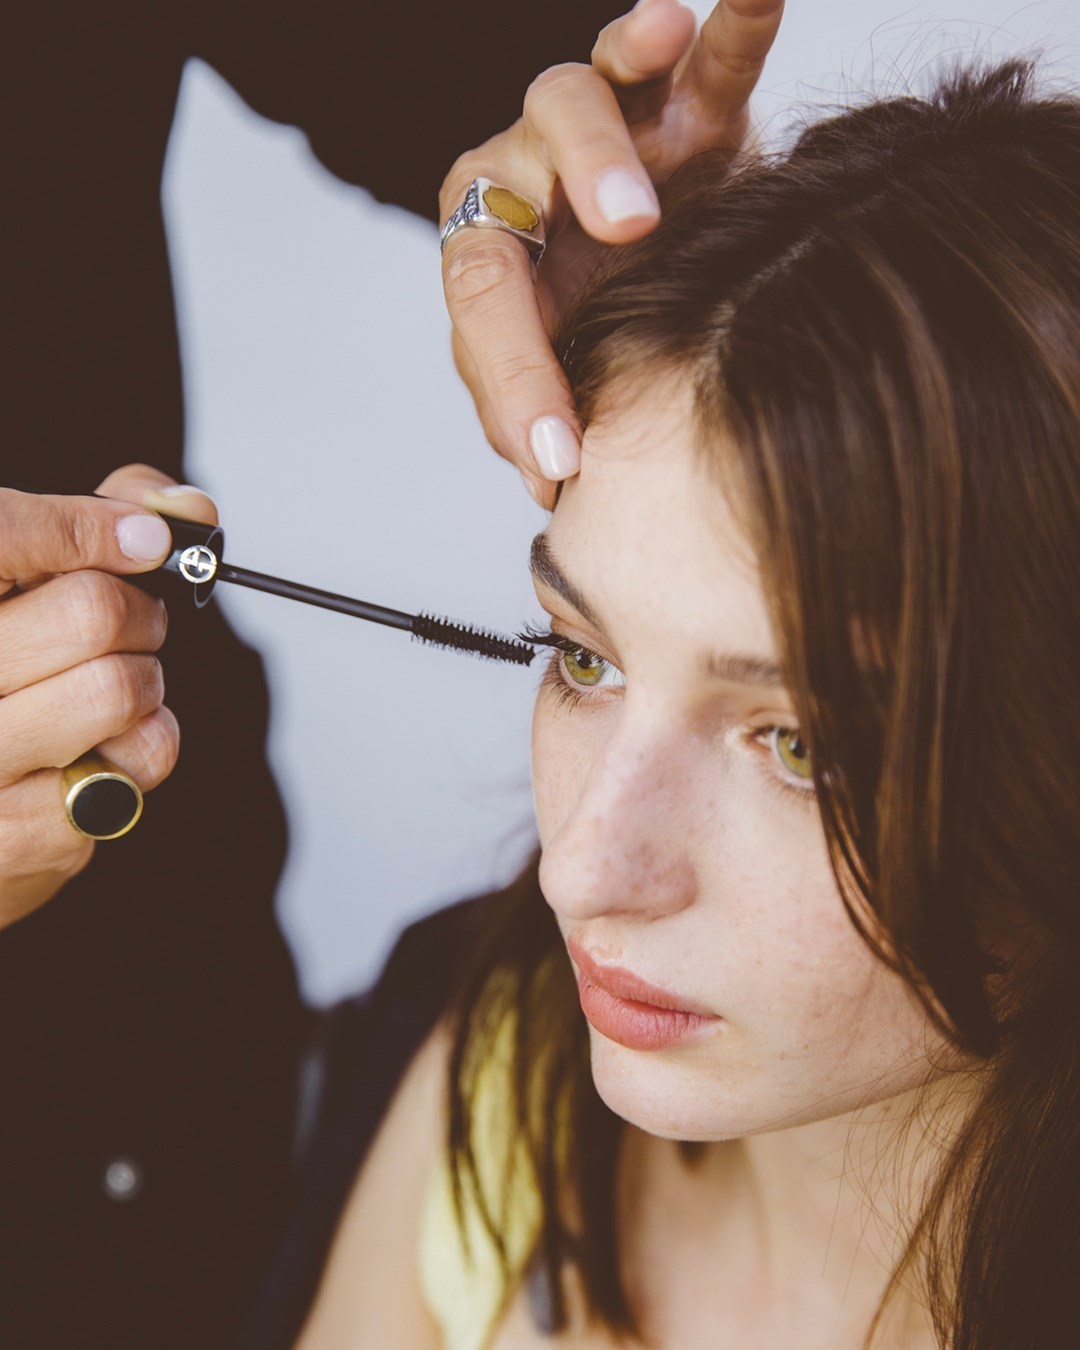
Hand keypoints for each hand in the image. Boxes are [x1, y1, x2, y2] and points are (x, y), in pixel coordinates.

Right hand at [0, 465, 217, 931]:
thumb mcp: (15, 590)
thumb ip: (85, 520)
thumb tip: (183, 504)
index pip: (3, 533)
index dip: (90, 526)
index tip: (147, 538)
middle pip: (90, 611)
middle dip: (138, 615)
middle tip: (128, 628)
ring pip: (115, 691)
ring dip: (144, 689)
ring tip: (112, 694)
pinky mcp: (2, 841)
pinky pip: (124, 777)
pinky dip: (131, 762)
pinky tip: (88, 761)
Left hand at [440, 0, 783, 506]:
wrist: (649, 253)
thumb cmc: (585, 314)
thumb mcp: (554, 364)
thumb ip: (533, 409)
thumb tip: (549, 489)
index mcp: (490, 243)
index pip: (482, 298)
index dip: (514, 380)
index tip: (560, 459)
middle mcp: (532, 170)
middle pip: (525, 161)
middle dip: (573, 191)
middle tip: (631, 228)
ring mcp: (607, 129)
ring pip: (586, 91)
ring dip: (618, 121)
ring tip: (661, 126)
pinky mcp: (684, 105)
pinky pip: (702, 56)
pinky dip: (729, 24)